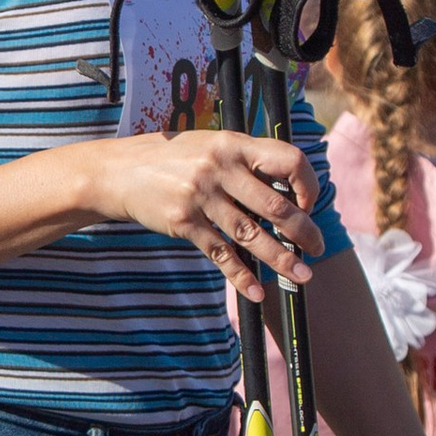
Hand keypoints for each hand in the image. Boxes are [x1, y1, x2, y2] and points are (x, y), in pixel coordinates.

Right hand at [91, 127, 322, 301]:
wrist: (119, 172)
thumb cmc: (172, 159)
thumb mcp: (210, 145)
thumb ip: (244, 161)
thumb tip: (287, 191)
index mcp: (233, 144)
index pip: (288, 160)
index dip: (307, 184)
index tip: (309, 203)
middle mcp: (220, 168)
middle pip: (275, 205)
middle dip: (303, 232)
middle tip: (316, 248)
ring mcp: (201, 196)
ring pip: (251, 234)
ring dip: (280, 258)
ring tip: (301, 274)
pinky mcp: (184, 222)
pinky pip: (220, 253)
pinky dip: (240, 276)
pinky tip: (256, 291)